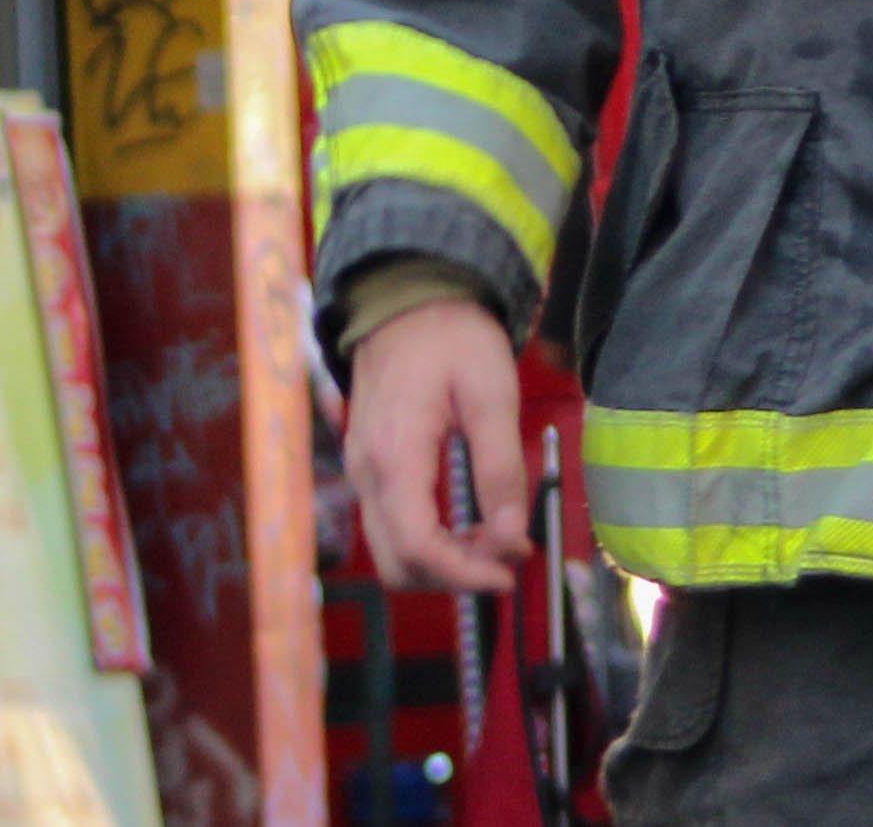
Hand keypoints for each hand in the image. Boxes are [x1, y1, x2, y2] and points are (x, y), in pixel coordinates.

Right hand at [346, 295, 531, 594]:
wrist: (408, 299)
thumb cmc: (454, 338)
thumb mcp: (492, 393)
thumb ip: (500, 467)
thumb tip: (511, 536)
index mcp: (394, 456)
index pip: (416, 546)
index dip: (463, 573)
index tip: (509, 574)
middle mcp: (366, 474)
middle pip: (397, 562)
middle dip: (454, 574)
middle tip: (510, 560)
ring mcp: (361, 472)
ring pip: (391, 549)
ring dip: (443, 560)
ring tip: (498, 543)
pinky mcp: (369, 466)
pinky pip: (391, 524)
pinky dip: (429, 539)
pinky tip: (471, 525)